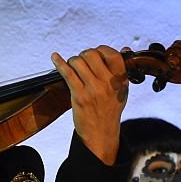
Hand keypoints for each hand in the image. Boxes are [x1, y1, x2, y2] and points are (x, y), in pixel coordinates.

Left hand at [51, 45, 127, 164]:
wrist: (101, 133)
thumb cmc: (110, 111)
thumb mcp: (122, 90)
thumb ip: (122, 69)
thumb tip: (125, 48)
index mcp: (120, 80)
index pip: (112, 54)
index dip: (101, 50)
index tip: (96, 53)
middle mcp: (108, 83)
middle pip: (91, 54)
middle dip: (84, 55)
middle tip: (82, 62)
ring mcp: (93, 89)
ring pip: (78, 62)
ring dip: (73, 61)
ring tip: (73, 67)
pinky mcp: (79, 96)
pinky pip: (67, 73)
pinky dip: (59, 63)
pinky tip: (55, 57)